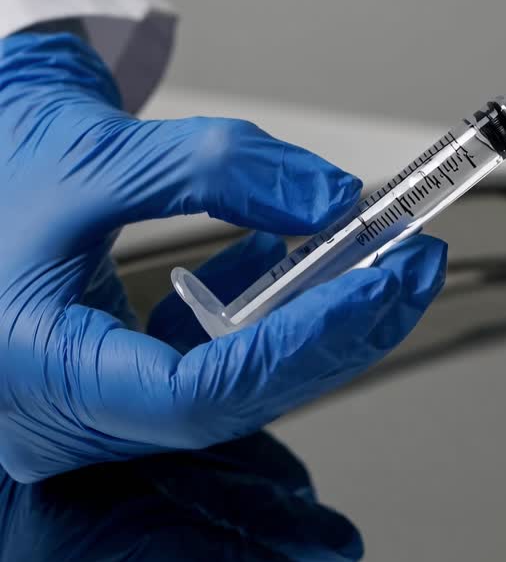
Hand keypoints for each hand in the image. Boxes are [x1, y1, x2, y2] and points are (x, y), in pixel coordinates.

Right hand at [0, 32, 446, 480]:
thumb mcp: (100, 151)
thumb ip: (218, 170)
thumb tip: (329, 198)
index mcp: (35, 368)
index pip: (193, 397)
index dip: (299, 347)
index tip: (377, 288)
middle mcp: (57, 410)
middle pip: (226, 404)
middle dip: (331, 337)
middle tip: (411, 271)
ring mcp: (83, 404)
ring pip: (225, 390)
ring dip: (308, 328)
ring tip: (378, 264)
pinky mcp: (105, 380)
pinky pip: (201, 368)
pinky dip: (257, 318)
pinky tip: (292, 262)